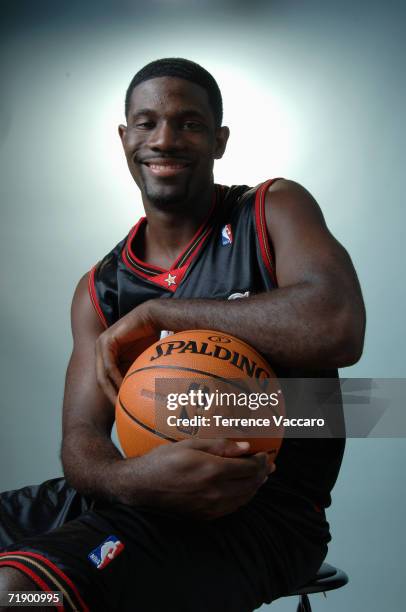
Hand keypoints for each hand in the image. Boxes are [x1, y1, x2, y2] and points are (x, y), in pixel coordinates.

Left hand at [96, 302, 157, 403]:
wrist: (153, 317)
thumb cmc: (151, 338)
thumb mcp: (141, 360)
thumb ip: (137, 373)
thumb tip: (144, 395)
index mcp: (108, 355)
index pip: (107, 381)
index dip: (114, 395)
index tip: (123, 409)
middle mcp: (101, 350)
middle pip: (102, 380)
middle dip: (110, 396)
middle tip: (120, 411)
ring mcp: (101, 345)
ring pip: (103, 375)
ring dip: (112, 390)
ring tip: (122, 403)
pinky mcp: (105, 341)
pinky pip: (108, 366)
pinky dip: (115, 378)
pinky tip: (124, 388)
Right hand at [119, 438, 275, 519]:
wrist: (141, 486)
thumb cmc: (163, 460)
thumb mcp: (190, 444)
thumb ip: (220, 446)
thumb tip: (246, 447)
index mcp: (212, 471)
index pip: (249, 468)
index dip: (260, 461)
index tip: (265, 454)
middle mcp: (215, 492)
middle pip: (251, 484)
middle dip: (262, 473)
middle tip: (269, 465)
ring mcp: (211, 507)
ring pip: (244, 498)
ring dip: (256, 487)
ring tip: (261, 477)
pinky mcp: (205, 516)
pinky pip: (233, 508)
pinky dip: (244, 498)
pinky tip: (244, 490)